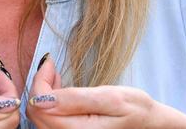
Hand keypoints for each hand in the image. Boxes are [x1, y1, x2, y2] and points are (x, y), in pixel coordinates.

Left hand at [26, 57, 185, 128]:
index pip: (39, 106)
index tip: (50, 63)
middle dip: (40, 86)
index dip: (39, 82)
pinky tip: (60, 90)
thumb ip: (75, 99)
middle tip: (53, 66)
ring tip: (57, 76)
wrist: (150, 124)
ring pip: (39, 116)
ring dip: (44, 93)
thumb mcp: (110, 97)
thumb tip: (40, 99)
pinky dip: (49, 102)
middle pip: (35, 113)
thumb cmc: (135, 108)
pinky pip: (48, 119)